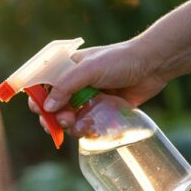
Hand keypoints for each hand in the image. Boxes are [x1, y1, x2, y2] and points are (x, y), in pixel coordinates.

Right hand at [28, 38, 167, 136]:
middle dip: (52, 116)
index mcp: (67, 69)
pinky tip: (87, 130)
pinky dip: (83, 129)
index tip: (38, 110)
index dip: (37, 98)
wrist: (153, 65)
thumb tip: (48, 107)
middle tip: (61, 121)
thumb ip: (66, 86)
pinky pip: (85, 124)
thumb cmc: (120, 60)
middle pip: (53, 106)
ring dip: (67, 125)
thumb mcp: (89, 69)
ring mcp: (88, 98)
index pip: (43, 85)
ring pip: (68, 118)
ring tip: (75, 125)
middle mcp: (75, 84)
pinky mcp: (101, 110)